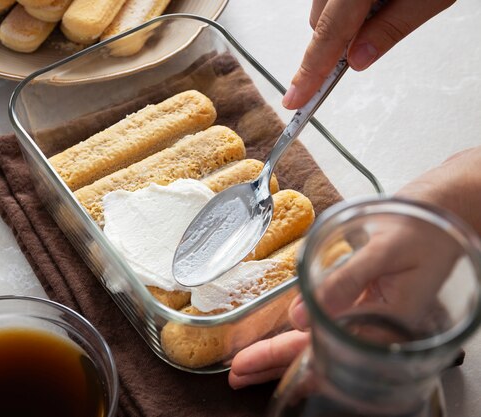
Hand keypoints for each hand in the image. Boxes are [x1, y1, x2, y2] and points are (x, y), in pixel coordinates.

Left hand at [229, 146, 480, 389]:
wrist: (444, 209)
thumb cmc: (423, 227)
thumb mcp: (385, 251)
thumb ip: (345, 282)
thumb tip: (301, 316)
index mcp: (388, 325)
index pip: (326, 354)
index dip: (282, 361)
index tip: (246, 366)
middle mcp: (376, 328)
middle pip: (317, 354)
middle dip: (274, 363)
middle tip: (237, 372)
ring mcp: (368, 317)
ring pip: (318, 341)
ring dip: (282, 350)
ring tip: (248, 362)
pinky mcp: (362, 302)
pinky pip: (327, 322)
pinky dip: (301, 329)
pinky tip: (282, 336)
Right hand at [282, 0, 455, 108]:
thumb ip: (391, 29)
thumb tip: (358, 60)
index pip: (327, 36)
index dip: (310, 72)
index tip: (295, 99)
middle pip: (320, 22)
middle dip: (339, 40)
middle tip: (373, 34)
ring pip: (325, 7)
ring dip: (346, 17)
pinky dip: (348, 1)